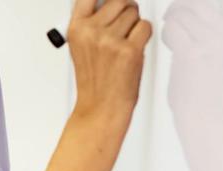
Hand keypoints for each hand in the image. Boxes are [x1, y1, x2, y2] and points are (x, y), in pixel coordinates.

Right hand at [67, 0, 152, 117]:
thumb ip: (92, 22)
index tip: (109, 1)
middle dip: (125, 10)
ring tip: (124, 43)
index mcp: (76, 29)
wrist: (100, 107)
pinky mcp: (129, 50)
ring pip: (134, 12)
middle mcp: (92, 32)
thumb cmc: (94, 80)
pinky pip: (145, 26)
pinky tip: (133, 49)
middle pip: (118, 0)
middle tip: (122, 26)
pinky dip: (143, 36)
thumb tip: (110, 2)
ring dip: (134, 25)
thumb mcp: (82, 47)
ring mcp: (110, 40)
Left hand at [163, 0, 222, 112]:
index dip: (197, 1)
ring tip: (173, 37)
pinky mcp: (191, 54)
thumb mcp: (215, 47)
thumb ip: (207, 25)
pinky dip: (165, 34)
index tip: (186, 6)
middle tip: (172, 18)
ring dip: (170, 23)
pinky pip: (171, 28)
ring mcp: (210, 43)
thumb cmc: (202, 82)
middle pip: (196, 1)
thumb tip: (186, 4)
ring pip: (180, 13)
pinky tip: (170, 45)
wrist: (202, 113)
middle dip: (178, 6)